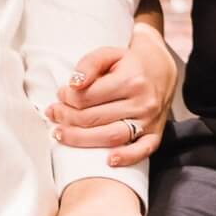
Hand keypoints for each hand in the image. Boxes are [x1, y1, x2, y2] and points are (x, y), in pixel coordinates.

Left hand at [45, 27, 176, 167]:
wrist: (161, 68)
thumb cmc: (129, 62)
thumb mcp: (109, 53)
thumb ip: (89, 64)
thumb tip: (73, 84)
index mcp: (130, 79)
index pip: (89, 96)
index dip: (67, 97)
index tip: (60, 94)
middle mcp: (141, 101)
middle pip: (95, 118)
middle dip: (67, 118)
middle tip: (54, 114)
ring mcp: (149, 120)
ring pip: (111, 136)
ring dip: (81, 139)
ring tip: (60, 134)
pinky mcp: (155, 133)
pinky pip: (142, 150)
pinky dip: (126, 158)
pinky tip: (108, 161)